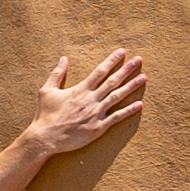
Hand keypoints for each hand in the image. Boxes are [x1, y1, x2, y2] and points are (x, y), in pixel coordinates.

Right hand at [26, 46, 149, 155]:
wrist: (45, 138)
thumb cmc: (45, 115)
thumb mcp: (46, 91)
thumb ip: (56, 74)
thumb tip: (63, 59)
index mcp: (80, 90)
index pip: (99, 72)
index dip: (111, 61)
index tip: (122, 52)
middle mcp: (90, 99)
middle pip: (112, 81)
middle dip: (127, 69)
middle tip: (139, 60)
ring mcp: (96, 113)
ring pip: (117, 97)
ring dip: (131, 86)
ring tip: (144, 77)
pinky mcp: (98, 128)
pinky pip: (116, 117)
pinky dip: (129, 111)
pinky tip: (140, 104)